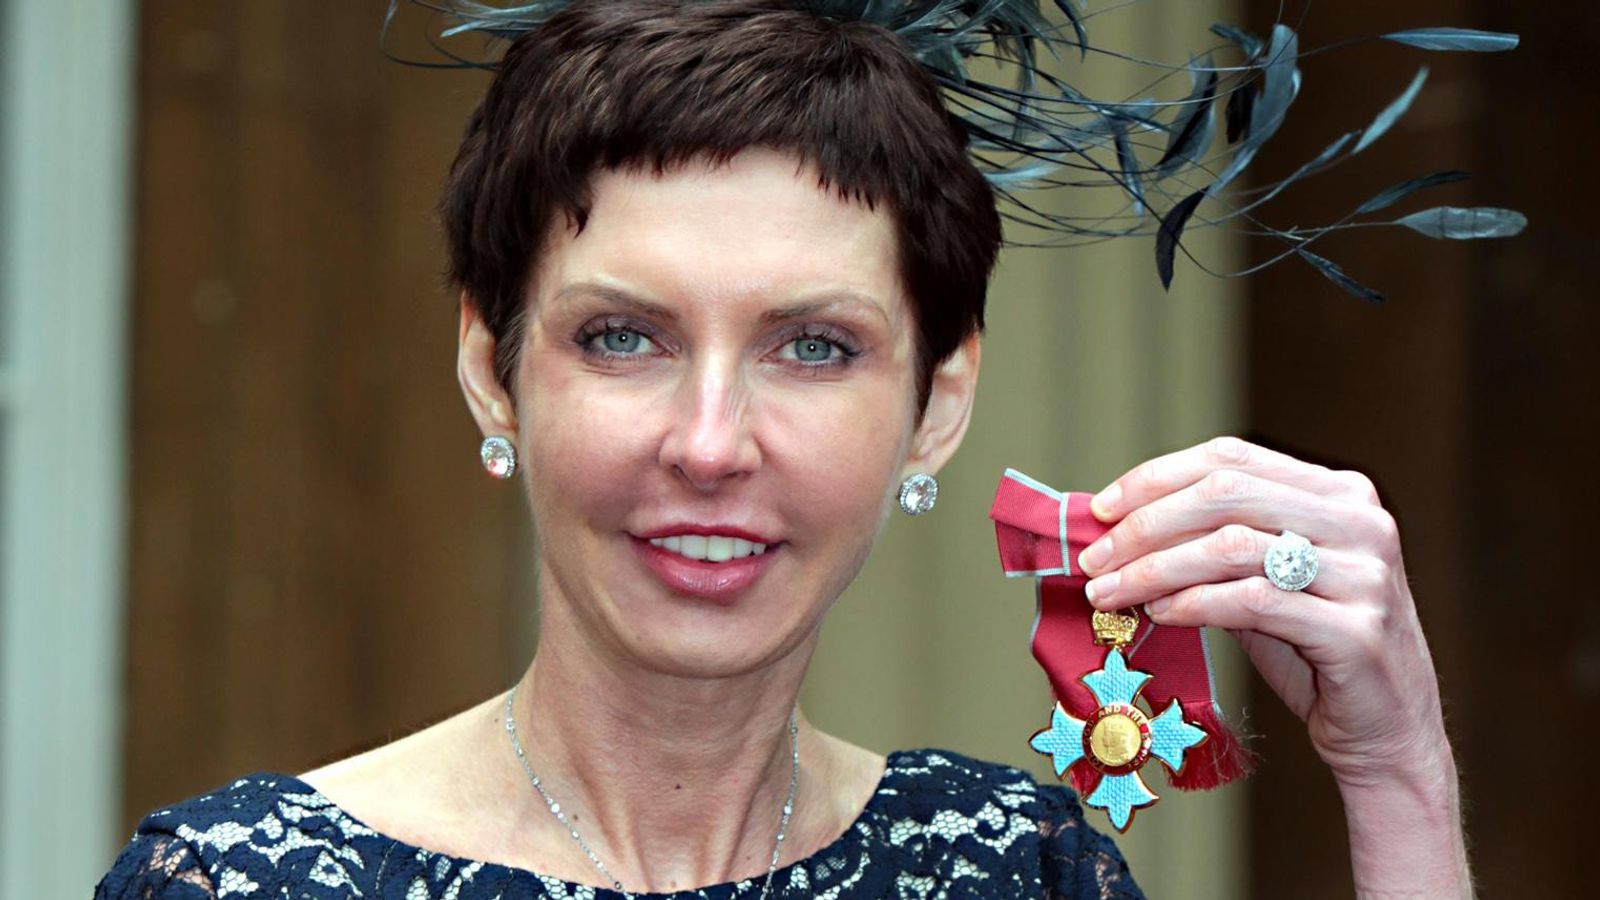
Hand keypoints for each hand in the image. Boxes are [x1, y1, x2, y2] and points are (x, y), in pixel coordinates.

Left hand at [1076, 436, 1448, 784]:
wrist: (1385, 730)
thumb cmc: (1313, 652)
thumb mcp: (1264, 582)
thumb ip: (1212, 548)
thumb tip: (1117, 532)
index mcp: (1338, 493)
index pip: (1231, 460)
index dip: (1157, 477)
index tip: (1102, 509)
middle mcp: (1359, 521)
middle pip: (1226, 496)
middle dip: (1145, 525)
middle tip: (1094, 559)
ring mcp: (1364, 574)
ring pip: (1233, 546)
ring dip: (1155, 569)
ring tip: (1111, 593)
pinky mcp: (1356, 631)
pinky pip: (1254, 602)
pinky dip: (1194, 604)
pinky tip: (1159, 614)